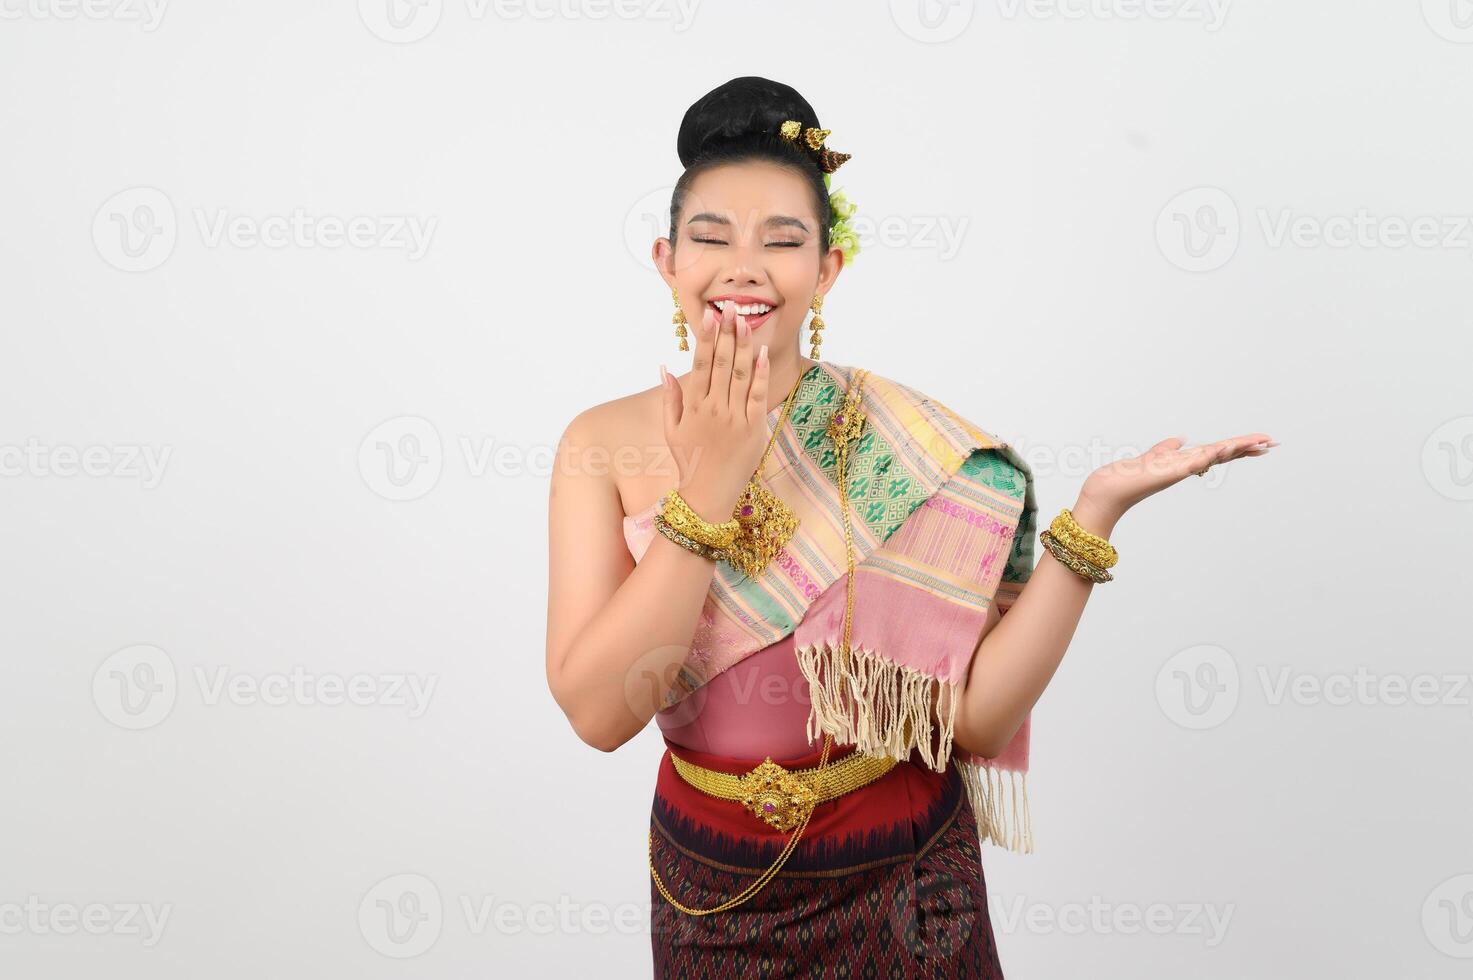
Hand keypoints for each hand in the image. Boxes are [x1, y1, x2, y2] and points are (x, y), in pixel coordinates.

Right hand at [659, 298, 771, 520]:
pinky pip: (758, 395)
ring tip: (746, 321)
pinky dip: (760, 373)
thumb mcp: (672, 430)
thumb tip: (664, 366)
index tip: (710, 315)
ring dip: (744, 345)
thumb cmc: (689, 462)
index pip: (700, 364)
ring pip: (741, 374)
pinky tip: (762, 352)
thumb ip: (670, 397)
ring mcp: (735, 418)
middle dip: (727, 333)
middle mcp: (714, 408)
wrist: (707, 496)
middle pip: (722, 363)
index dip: (706, 338)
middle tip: (731, 307)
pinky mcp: (753, 429)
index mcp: (693, 406)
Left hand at [1075, 433, 1277, 529]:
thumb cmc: (1130, 476)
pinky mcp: (1172, 471)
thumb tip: (1179, 439)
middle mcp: (1188, 466)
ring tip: (1260, 441)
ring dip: (1238, 448)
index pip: (1219, 451)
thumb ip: (1167, 448)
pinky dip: (1213, 453)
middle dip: (1248, 448)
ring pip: (1217, 456)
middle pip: (1225, 454)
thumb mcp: (1154, 456)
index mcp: (1186, 462)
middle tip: (1273, 443)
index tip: (1262, 442)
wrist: (1111, 489)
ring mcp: (1182, 469)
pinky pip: (1198, 460)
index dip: (1240, 447)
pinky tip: (1228, 445)